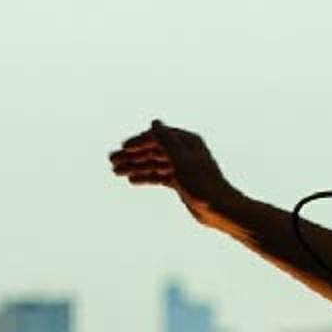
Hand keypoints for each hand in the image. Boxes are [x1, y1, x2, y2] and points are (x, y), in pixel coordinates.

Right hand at [108, 119, 234, 224]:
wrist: (219, 208)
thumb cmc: (203, 183)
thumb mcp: (182, 160)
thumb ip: (166, 141)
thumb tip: (154, 122)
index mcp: (187, 141)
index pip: (157, 137)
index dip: (139, 141)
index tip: (123, 149)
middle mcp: (185, 151)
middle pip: (153, 150)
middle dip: (132, 155)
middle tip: (111, 160)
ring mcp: (182, 167)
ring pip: (154, 163)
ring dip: (135, 166)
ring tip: (116, 171)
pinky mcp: (181, 181)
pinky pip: (159, 175)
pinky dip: (146, 176)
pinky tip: (132, 180)